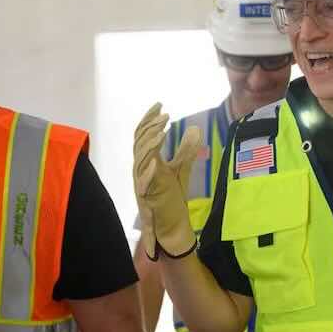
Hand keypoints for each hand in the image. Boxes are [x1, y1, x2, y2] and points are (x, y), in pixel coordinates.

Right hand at [133, 103, 201, 258]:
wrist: (171, 226)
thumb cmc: (171, 199)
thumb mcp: (181, 169)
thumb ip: (186, 150)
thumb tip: (194, 129)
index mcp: (146, 161)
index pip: (142, 135)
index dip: (148, 119)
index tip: (160, 104)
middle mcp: (140, 169)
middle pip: (138, 142)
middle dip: (149, 126)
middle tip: (164, 114)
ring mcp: (141, 183)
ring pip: (139, 157)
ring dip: (150, 142)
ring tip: (163, 128)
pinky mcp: (146, 197)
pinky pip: (143, 180)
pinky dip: (149, 168)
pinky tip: (156, 158)